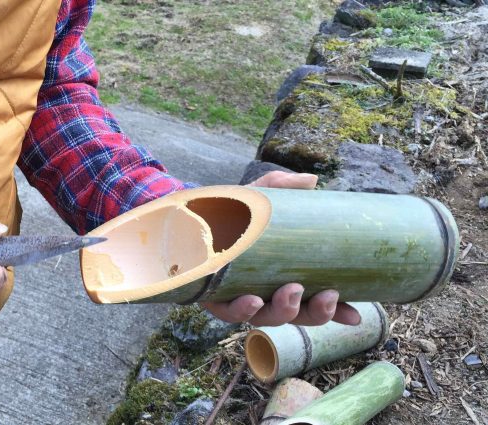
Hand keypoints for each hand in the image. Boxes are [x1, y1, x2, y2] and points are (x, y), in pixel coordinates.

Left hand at [200, 171, 360, 325]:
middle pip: (296, 316)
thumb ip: (282, 187)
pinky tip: (252, 300)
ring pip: (267, 319)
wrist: (185, 214)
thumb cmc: (229, 210)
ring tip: (292, 292)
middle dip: (314, 313)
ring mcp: (239, 298)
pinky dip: (242, 310)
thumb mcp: (257, 196)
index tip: (357, 316)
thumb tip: (311, 180)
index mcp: (284, 276)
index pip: (316, 301)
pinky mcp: (212, 298)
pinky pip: (228, 312)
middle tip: (325, 295)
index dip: (338, 313)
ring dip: (284, 311)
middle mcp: (264, 293)